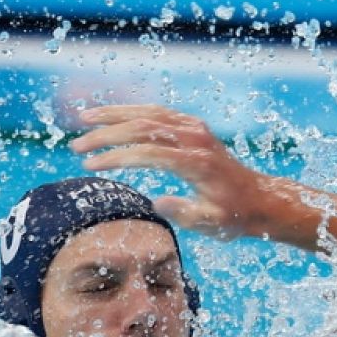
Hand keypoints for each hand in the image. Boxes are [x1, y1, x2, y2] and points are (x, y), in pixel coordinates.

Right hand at [70, 105, 267, 238]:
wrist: (260, 200)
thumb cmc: (234, 217)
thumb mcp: (213, 224)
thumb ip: (186, 213)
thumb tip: (158, 202)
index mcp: (197, 162)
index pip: (147, 152)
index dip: (116, 157)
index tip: (90, 165)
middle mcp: (195, 138)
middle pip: (142, 126)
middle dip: (105, 134)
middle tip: (76, 146)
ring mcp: (194, 128)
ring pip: (147, 113)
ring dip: (113, 115)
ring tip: (83, 119)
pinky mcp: (192, 126)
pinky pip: (157, 112)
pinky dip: (130, 112)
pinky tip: (110, 117)